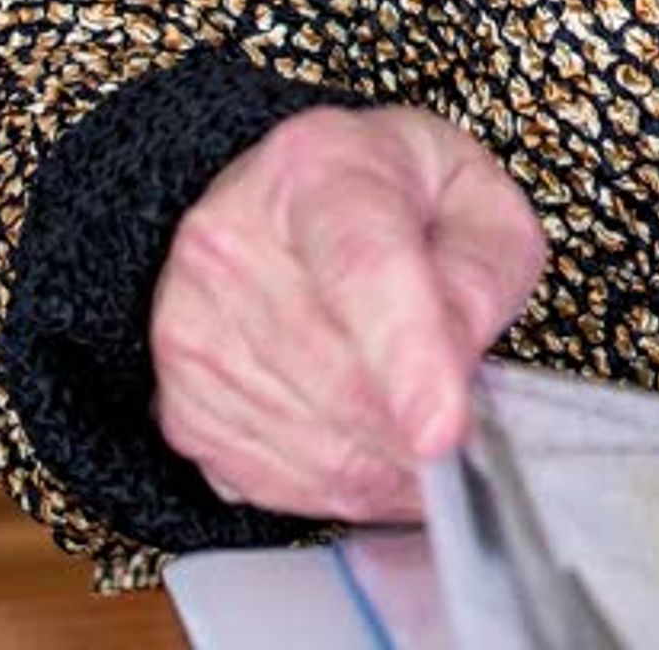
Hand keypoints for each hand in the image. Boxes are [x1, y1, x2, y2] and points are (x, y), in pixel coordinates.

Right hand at [149, 102, 548, 523]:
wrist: (297, 201)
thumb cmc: (401, 198)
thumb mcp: (477, 201)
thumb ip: (483, 274)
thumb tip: (454, 364)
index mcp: (319, 168)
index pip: (364, 269)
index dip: (407, 356)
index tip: (444, 431)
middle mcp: (231, 239)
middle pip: (335, 374)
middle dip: (415, 432)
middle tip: (467, 440)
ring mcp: (188, 322)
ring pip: (302, 442)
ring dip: (380, 469)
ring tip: (422, 446)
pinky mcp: (175, 396)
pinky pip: (263, 478)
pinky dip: (331, 489)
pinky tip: (368, 458)